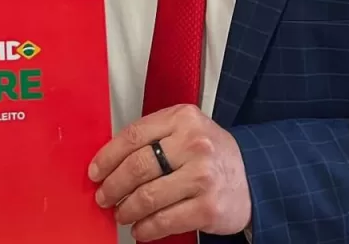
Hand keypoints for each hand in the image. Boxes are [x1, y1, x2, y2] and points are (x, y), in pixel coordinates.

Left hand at [88, 104, 250, 240]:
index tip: (96, 171)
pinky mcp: (208, 208)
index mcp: (182, 118)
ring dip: (127, 209)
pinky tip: (140, 229)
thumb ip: (154, 136)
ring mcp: (202, 177)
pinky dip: (147, 229)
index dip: (108, 156)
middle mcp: (193, 144)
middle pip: (137, 166)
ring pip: (148, 196)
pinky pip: (166, 221)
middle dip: (113, 185)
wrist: (253, 176)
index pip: (133, 135)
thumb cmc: (211, 152)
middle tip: (103, 195)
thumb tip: (111, 159)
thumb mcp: (185, 129)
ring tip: (121, 213)